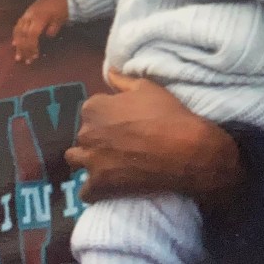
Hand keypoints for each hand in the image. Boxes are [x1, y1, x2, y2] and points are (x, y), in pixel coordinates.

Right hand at [12, 0, 67, 63]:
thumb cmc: (63, 6)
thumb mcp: (61, 18)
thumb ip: (53, 28)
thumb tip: (47, 37)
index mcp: (40, 17)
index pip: (32, 35)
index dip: (32, 47)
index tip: (34, 57)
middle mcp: (30, 15)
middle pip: (23, 34)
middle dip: (23, 48)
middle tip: (23, 60)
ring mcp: (27, 12)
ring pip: (18, 29)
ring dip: (17, 43)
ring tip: (17, 55)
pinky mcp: (27, 12)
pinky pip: (18, 24)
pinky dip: (16, 34)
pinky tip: (15, 43)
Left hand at [64, 69, 241, 206]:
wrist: (186, 151)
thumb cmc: (167, 115)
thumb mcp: (147, 87)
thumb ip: (122, 80)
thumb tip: (108, 71)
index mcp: (94, 107)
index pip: (91, 111)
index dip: (107, 118)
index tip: (123, 124)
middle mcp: (86, 132)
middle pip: (84, 135)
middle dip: (97, 139)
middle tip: (121, 144)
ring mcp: (90, 160)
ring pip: (77, 160)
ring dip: (88, 161)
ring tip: (109, 164)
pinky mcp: (99, 185)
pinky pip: (85, 192)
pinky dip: (94, 190)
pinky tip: (108, 187)